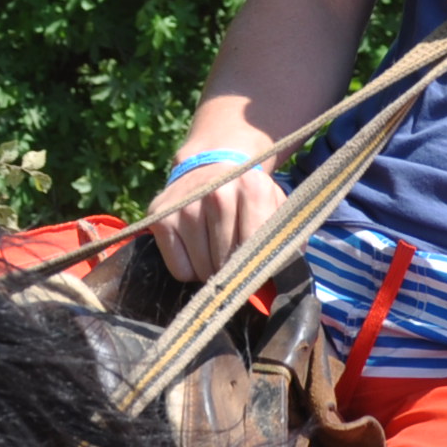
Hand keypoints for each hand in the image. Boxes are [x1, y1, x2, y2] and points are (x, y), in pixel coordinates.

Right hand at [147, 149, 289, 282]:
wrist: (209, 165)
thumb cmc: (247, 196)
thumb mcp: (274, 206)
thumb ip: (286, 238)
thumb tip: (284, 280)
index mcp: (252, 188)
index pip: (256, 251)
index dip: (259, 270)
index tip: (259, 272)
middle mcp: (217, 194)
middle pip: (228, 265)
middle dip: (234, 272)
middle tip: (235, 260)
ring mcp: (185, 206)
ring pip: (203, 270)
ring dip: (211, 271)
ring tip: (215, 251)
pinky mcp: (160, 219)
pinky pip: (180, 270)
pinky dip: (189, 270)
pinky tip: (195, 250)